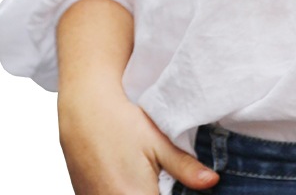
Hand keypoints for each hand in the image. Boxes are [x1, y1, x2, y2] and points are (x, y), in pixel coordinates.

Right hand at [58, 83, 219, 194]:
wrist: (83, 109)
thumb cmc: (121, 122)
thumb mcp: (158, 141)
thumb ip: (186, 167)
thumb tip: (212, 181)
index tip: (176, 187)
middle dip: (160, 193)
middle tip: (161, 178)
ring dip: (142, 192)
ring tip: (145, 177)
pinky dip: (123, 191)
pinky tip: (130, 179)